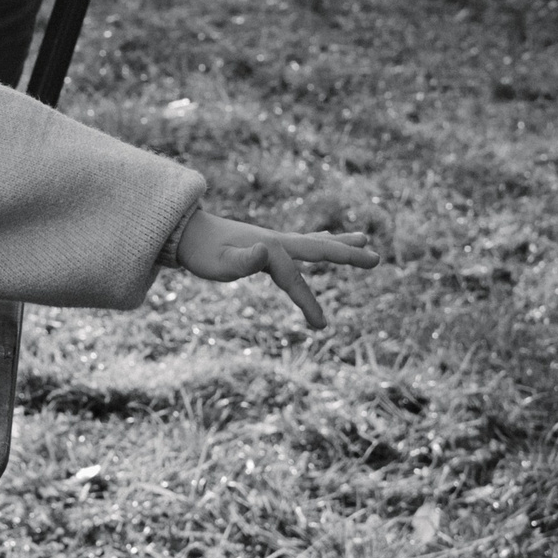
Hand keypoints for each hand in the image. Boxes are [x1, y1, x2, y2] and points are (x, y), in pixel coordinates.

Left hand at [175, 210, 377, 329]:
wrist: (181, 231)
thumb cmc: (199, 253)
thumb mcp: (217, 263)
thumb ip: (242, 260)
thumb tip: (266, 251)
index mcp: (269, 250)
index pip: (295, 280)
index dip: (308, 302)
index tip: (322, 327)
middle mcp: (275, 242)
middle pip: (318, 249)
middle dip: (346, 255)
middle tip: (375, 257)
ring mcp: (271, 240)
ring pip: (312, 242)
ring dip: (338, 242)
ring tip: (363, 237)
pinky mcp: (264, 242)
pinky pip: (299, 242)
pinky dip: (317, 241)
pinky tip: (323, 237)